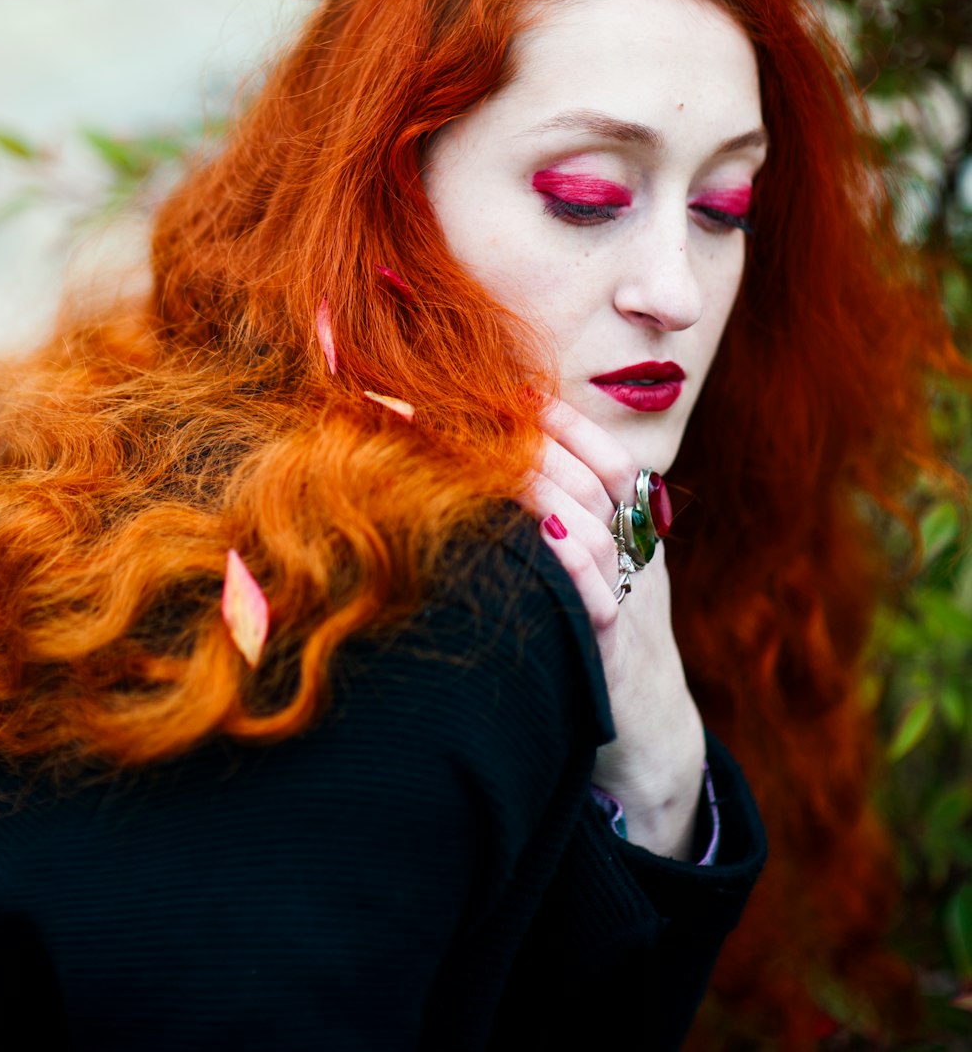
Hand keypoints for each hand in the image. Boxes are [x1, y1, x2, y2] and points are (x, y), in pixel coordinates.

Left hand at [521, 396, 705, 858]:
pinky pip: (600, 602)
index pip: (610, 461)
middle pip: (598, 484)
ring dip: (547, 493)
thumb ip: (567, 526)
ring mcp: (630, 606)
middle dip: (540, 444)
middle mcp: (636, 562)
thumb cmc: (602, 645)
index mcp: (633, 535)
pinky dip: (571, 567)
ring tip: (498, 463)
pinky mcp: (613, 656)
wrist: (651, 743)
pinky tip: (538, 539)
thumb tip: (502, 467)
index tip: (516, 390)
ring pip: (598, 532)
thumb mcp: (596, 575)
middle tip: (482, 418)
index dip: (569, 422)